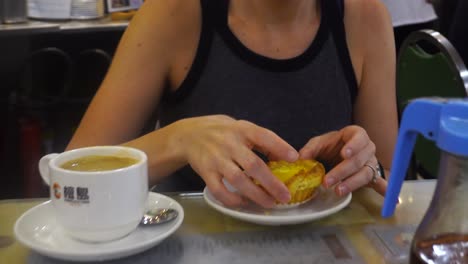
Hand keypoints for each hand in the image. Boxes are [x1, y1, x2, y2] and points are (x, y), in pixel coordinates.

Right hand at [173, 115, 298, 207]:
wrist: (189, 135)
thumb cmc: (222, 132)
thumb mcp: (242, 128)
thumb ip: (261, 140)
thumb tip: (285, 156)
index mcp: (241, 130)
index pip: (263, 136)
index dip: (279, 146)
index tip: (294, 158)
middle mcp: (229, 144)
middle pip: (253, 165)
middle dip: (271, 182)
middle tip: (285, 195)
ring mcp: (216, 159)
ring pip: (238, 180)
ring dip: (255, 194)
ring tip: (269, 203)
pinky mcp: (205, 172)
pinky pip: (219, 190)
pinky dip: (232, 199)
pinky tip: (244, 203)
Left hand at [298, 125, 386, 195]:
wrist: (336, 154)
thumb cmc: (329, 146)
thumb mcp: (318, 143)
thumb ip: (311, 149)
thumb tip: (301, 158)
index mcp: (355, 135)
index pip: (359, 137)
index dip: (353, 145)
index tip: (345, 154)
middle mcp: (367, 148)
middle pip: (359, 160)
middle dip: (343, 171)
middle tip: (327, 181)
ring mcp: (371, 163)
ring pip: (365, 173)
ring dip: (352, 183)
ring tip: (338, 191)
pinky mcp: (372, 176)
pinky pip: (379, 184)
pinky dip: (385, 191)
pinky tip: (393, 201)